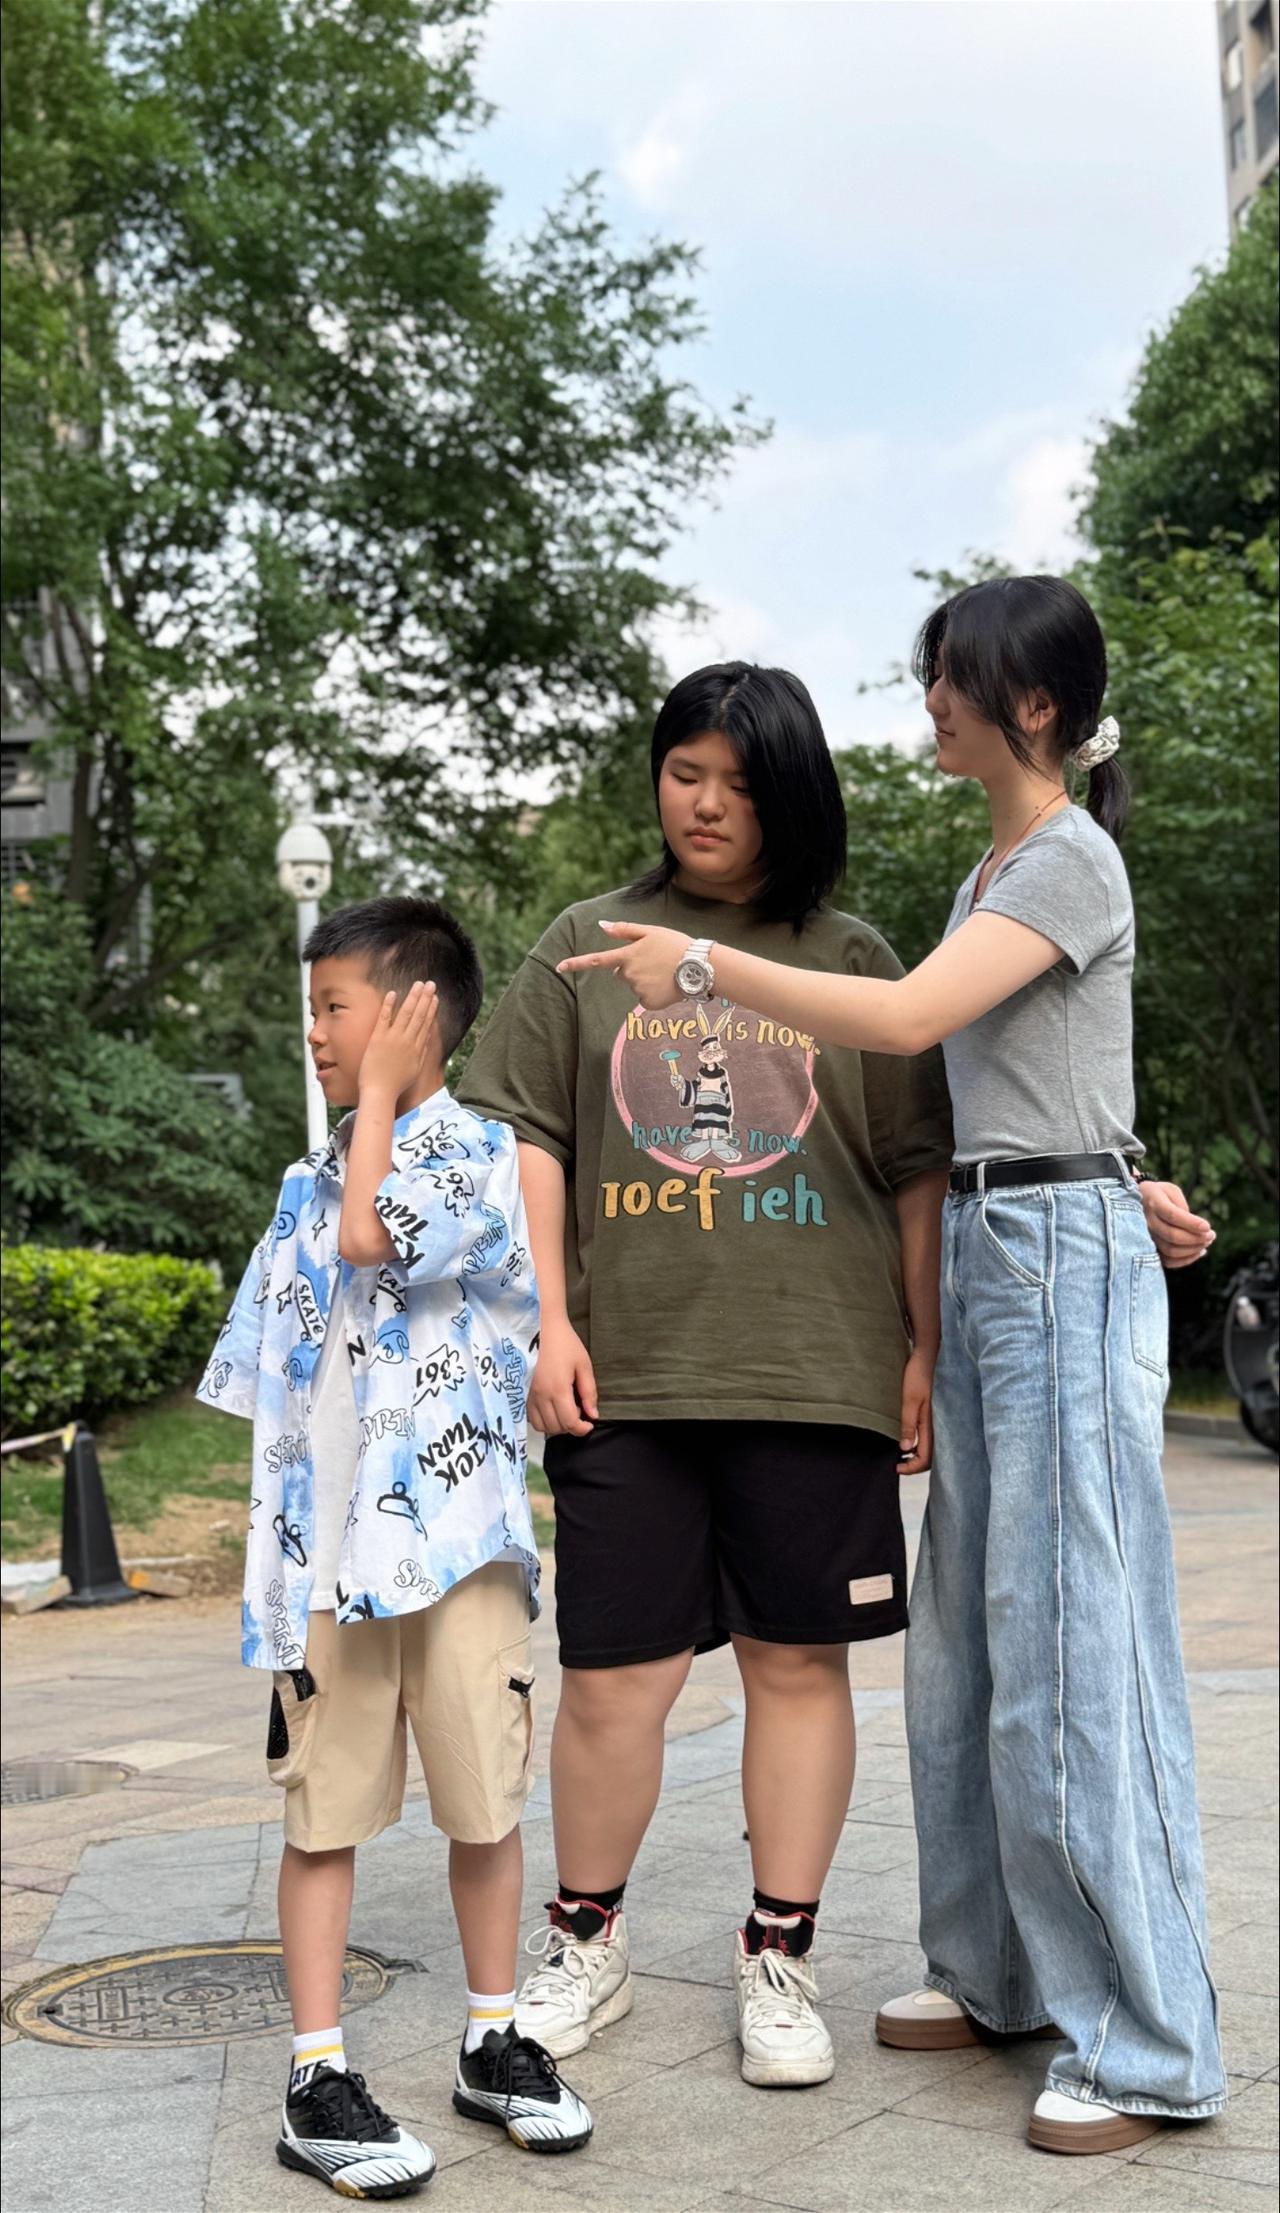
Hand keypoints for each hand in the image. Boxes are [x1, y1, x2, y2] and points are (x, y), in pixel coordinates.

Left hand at [357, 980, 437, 1099]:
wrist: (380, 1092)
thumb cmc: (396, 1084)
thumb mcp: (415, 1069)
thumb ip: (422, 1053)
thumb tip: (427, 1039)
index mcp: (417, 1049)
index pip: (426, 1024)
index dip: (431, 1009)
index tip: (435, 997)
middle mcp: (408, 1041)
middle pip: (419, 1015)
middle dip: (426, 998)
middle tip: (431, 984)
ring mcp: (393, 1039)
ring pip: (406, 1013)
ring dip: (413, 997)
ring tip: (418, 984)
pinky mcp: (378, 1039)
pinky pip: (384, 1018)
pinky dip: (389, 1005)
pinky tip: (393, 993)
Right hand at [528, 1318, 598, 1436]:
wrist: (541, 1326)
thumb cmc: (564, 1342)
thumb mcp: (583, 1365)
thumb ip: (589, 1392)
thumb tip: (593, 1414)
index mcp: (558, 1389)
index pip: (570, 1423)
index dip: (582, 1429)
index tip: (589, 1423)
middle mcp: (540, 1396)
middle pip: (555, 1428)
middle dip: (570, 1427)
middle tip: (579, 1413)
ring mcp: (528, 1395)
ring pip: (541, 1426)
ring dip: (555, 1425)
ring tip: (564, 1411)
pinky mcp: (521, 1392)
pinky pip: (530, 1417)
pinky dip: (542, 1419)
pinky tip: (551, 1407)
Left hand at [558, 922, 692, 1008]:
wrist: (699, 966)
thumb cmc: (676, 944)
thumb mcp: (651, 931)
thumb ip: (624, 930)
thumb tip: (601, 926)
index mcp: (627, 955)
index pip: (596, 960)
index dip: (576, 963)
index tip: (558, 967)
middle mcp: (629, 974)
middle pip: (621, 973)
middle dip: (633, 968)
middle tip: (655, 961)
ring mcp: (638, 989)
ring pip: (634, 986)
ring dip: (646, 979)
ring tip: (665, 972)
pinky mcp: (648, 1003)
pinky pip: (644, 999)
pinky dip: (654, 994)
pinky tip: (667, 985)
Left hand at [897, 1347, 934, 1475]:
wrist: (928, 1356)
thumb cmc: (918, 1375)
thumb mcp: (909, 1400)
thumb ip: (908, 1425)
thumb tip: (904, 1448)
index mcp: (932, 1425)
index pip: (926, 1458)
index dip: (911, 1468)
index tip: (896, 1468)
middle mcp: (939, 1426)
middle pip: (931, 1457)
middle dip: (915, 1465)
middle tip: (897, 1464)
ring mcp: (938, 1421)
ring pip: (931, 1448)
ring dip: (917, 1455)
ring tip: (900, 1454)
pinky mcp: (935, 1415)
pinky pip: (930, 1437)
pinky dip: (919, 1444)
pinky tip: (908, 1440)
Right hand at [1139, 1180, 1214, 1270]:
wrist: (1136, 1203)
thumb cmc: (1159, 1195)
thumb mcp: (1171, 1191)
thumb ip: (1182, 1206)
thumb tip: (1194, 1227)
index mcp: (1153, 1202)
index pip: (1172, 1216)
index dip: (1192, 1223)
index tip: (1208, 1226)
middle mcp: (1146, 1222)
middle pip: (1173, 1236)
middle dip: (1197, 1238)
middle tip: (1211, 1235)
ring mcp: (1146, 1237)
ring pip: (1171, 1250)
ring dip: (1193, 1249)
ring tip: (1206, 1241)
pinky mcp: (1149, 1249)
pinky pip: (1168, 1261)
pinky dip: (1186, 1259)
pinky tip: (1198, 1251)